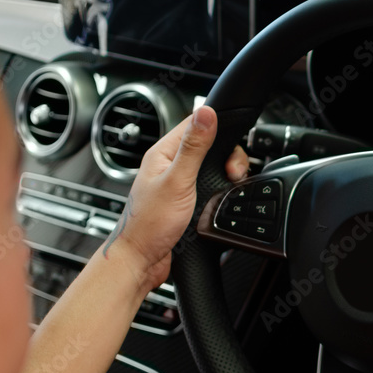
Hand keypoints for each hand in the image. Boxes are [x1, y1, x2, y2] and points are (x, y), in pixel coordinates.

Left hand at [101, 105, 249, 292]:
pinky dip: (219, 189)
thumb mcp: (177, 181)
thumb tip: (206, 112)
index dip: (218, 130)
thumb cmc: (149, 224)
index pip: (195, 124)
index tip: (230, 153)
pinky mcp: (185, 200)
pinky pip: (207, 185)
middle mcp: (169, 164)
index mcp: (163, 152)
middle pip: (208, 145)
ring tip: (228, 186)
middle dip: (227, 157)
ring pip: (210, 166)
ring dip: (224, 174)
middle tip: (232, 175)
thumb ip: (194, 147)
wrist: (140, 260)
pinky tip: (220, 198)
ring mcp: (177, 182)